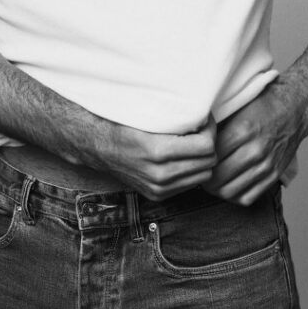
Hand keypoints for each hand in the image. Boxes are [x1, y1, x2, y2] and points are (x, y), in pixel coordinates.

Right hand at [101, 115, 217, 200]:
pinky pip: (190, 184)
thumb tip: (203, 113)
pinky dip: (193, 170)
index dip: (210, 129)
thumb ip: (175, 116)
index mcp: (157, 151)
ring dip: (204, 159)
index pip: (206, 146)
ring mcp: (159, 188)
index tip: (205, 118)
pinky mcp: (158, 195)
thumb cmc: (122, 123)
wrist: (97, 146)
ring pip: (204, 175)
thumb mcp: (147, 115)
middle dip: (210, 143)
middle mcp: (159, 174)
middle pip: (209, 162)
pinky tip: (184, 156)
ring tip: (194, 142)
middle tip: (202, 129)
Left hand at [205, 81, 307, 205]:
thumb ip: (216, 125)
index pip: (210, 157)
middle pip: (218, 178)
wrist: (294, 107)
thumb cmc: (261, 104)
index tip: (195, 158)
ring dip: (217, 190)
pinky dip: (234, 196)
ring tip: (211, 181)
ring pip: (231, 192)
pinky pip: (248, 198)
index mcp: (242, 131)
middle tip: (199, 173)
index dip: (199, 160)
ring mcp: (266, 165)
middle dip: (204, 178)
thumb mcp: (236, 106)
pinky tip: (228, 186)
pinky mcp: (274, 175)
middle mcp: (254, 151)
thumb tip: (194, 138)